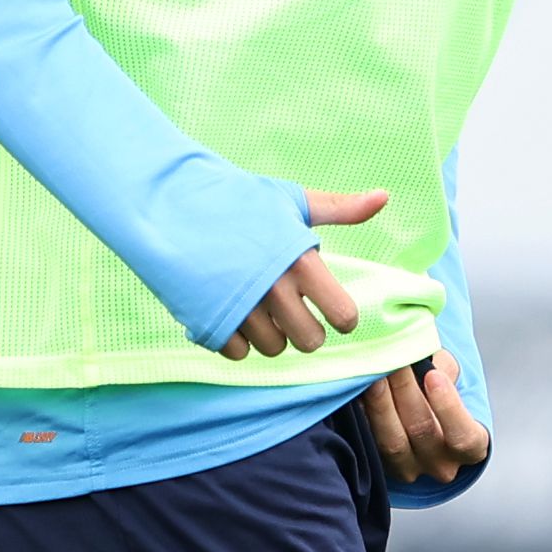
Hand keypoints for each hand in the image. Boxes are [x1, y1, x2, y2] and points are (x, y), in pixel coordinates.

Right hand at [219, 188, 384, 360]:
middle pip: (310, 341)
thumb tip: (383, 198)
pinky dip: (237, 339)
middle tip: (292, 309)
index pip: (343, 315)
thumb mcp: (290, 200)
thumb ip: (338, 208)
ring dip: (270, 335)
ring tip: (257, 307)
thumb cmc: (234, 200)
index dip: (341, 317)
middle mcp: (274, 290)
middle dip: (305, 330)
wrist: (169, 204)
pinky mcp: (209, 323)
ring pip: (274, 350)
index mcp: (300, 262)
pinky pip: (238, 353)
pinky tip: (230, 312)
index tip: (331, 309)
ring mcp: (240, 309)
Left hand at [362, 349, 489, 485]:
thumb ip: (440, 367)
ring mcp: (409, 470)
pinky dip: (362, 417)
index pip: (465, 436)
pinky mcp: (380, 466)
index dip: (448, 407)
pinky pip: (369, 443)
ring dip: (380, 404)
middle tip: (392, 358)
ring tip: (372, 373)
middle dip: (405, 391)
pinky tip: (357, 392)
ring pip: (391, 442)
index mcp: (471, 447)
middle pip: (422, 430)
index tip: (433, 375)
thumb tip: (416, 354)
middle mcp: (442, 465)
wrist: (422, 414)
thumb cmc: (441, 392)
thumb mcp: (450, 377)